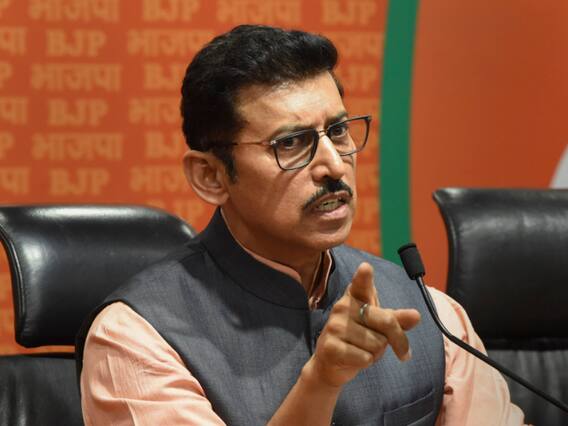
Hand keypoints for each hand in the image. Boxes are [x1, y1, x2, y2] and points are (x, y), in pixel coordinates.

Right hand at [305, 262, 420, 387]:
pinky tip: (355, 359)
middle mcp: (342, 307)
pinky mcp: (330, 347)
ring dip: (377, 353)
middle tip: (400, 351)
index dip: (364, 277)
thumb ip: (397, 319)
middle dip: (398, 340)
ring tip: (363, 350)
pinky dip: (367, 362)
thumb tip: (416, 316)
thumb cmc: (358, 340)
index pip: (361, 284)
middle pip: (387, 321)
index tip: (366, 268)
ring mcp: (335, 326)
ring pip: (377, 343)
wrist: (329, 364)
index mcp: (355, 296)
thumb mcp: (379, 326)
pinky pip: (366, 358)